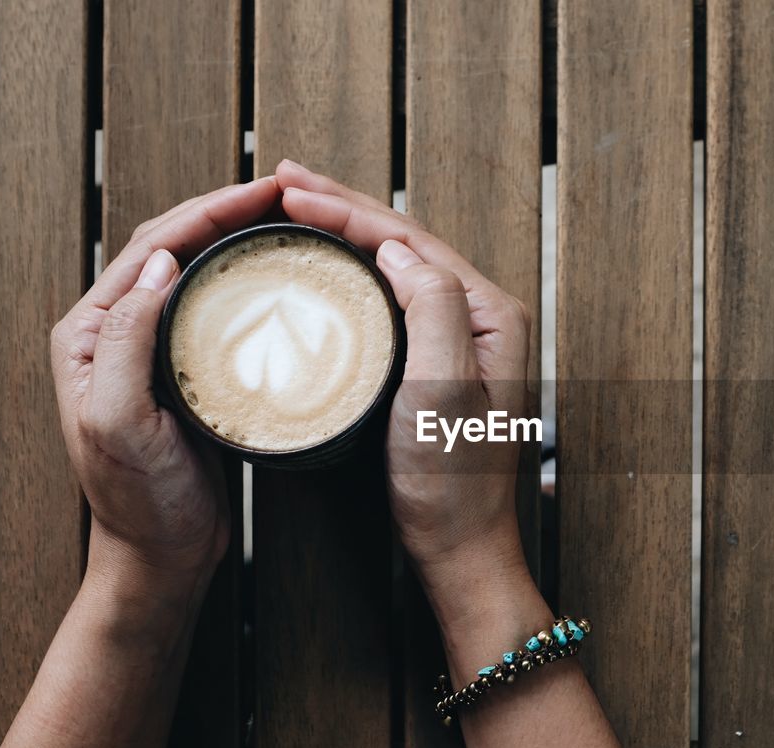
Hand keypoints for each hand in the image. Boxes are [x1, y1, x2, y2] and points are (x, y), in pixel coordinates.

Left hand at [50, 178, 280, 599]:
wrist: (161, 555)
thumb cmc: (137, 499)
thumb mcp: (119, 420)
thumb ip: (128, 341)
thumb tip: (162, 265)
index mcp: (90, 333)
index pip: (152, 248)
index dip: (209, 210)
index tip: (265, 191)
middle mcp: (117, 332)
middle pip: (175, 246)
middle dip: (227, 210)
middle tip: (286, 193)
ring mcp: (154, 350)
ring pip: (197, 272)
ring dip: (238, 238)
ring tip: (288, 220)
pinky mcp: (188, 372)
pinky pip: (217, 309)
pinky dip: (247, 281)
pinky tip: (278, 276)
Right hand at [275, 161, 531, 621]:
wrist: (458, 542)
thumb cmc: (450, 479)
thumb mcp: (441, 391)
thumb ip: (431, 308)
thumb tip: (397, 247)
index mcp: (489, 313)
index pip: (410, 239)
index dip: (347, 209)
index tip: (290, 191)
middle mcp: (481, 315)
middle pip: (404, 241)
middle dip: (342, 206)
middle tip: (283, 180)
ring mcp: (461, 336)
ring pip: (397, 263)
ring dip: (347, 230)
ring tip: (297, 205)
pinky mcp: (438, 359)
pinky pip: (392, 295)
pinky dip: (355, 269)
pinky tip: (327, 263)